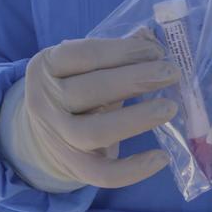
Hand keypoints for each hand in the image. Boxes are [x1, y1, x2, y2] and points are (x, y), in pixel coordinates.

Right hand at [0, 37, 179, 190]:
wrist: (41, 135)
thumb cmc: (74, 88)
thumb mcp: (84, 66)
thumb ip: (116, 53)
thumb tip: (151, 38)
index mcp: (48, 65)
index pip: (84, 54)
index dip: (122, 51)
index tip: (157, 51)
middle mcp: (45, 101)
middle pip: (92, 90)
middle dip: (136, 79)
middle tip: (171, 73)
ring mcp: (57, 137)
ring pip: (96, 131)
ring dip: (136, 119)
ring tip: (169, 107)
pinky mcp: (73, 167)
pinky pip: (103, 174)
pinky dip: (134, 170)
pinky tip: (162, 157)